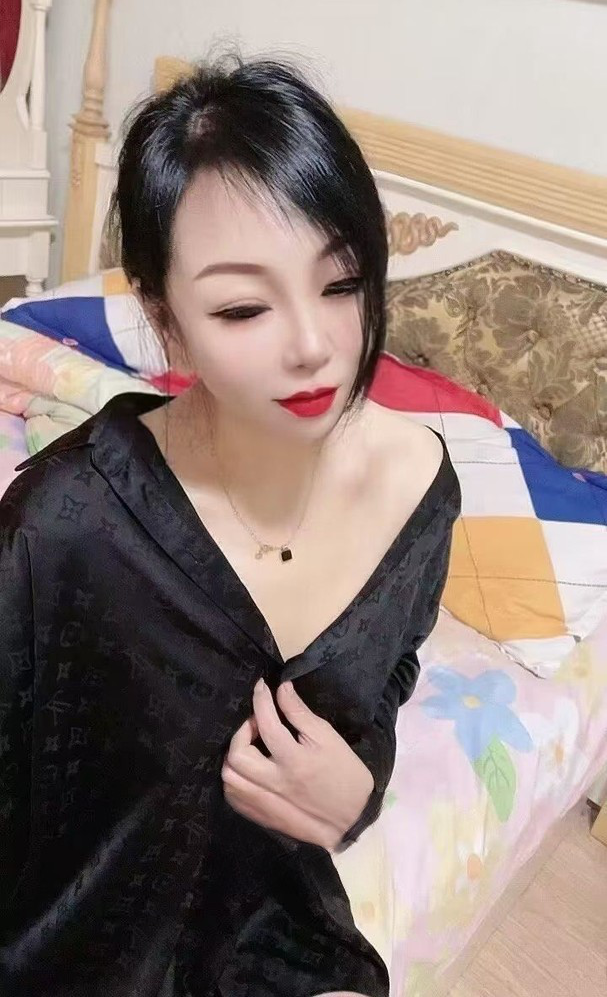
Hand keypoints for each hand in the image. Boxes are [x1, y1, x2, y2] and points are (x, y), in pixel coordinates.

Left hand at [221, 679, 373, 850]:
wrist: (351, 819)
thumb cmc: (345, 774)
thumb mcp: (328, 738)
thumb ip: (300, 713)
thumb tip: (281, 689)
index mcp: (295, 761)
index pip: (267, 724)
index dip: (261, 700)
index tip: (261, 686)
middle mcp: (275, 783)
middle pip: (238, 756)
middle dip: (241, 731)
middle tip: (256, 723)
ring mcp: (265, 803)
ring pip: (230, 778)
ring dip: (234, 755)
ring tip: (250, 745)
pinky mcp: (261, 815)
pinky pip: (233, 797)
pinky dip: (234, 778)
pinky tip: (247, 769)